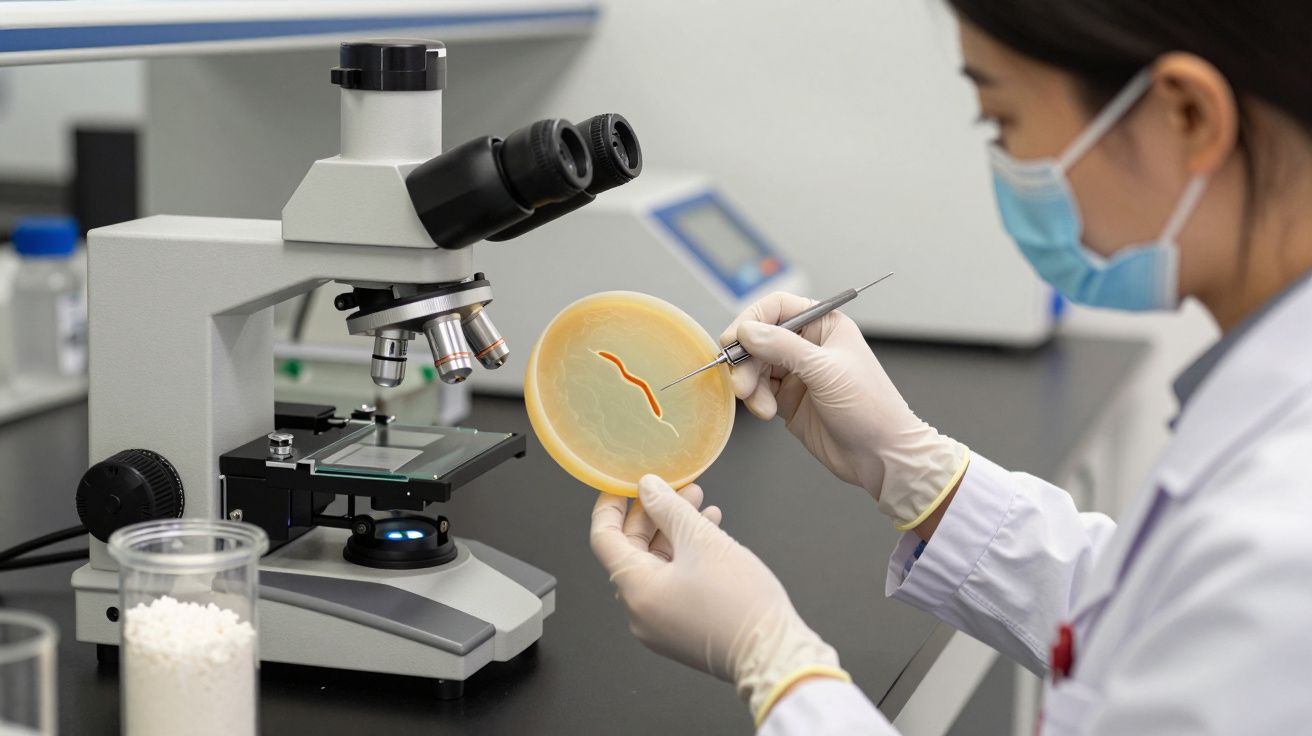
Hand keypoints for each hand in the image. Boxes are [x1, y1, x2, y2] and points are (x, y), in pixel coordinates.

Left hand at [590, 475, 848, 723]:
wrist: (774, 654)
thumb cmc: (739, 602)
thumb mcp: (702, 540)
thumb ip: (669, 508)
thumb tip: (648, 487)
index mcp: (635, 589)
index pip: (603, 538)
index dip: (612, 505)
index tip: (625, 484)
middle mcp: (640, 610)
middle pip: (632, 550)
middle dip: (656, 514)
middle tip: (679, 488)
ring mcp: (660, 623)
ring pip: (657, 565)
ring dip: (675, 531)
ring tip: (701, 505)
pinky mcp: (681, 628)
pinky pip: (672, 583)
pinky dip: (686, 556)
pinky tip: (711, 533)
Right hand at [722, 292, 968, 528]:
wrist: (880, 455)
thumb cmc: (870, 407)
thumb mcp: (825, 370)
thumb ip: (783, 347)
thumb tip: (747, 331)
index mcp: (824, 325)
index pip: (777, 308)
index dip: (752, 320)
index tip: (734, 339)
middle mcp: (808, 345)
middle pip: (760, 339)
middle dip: (746, 360)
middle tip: (740, 381)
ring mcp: (798, 373)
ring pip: (755, 367)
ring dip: (750, 384)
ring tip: (759, 404)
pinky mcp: (788, 399)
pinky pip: (759, 391)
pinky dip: (756, 400)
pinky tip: (767, 412)